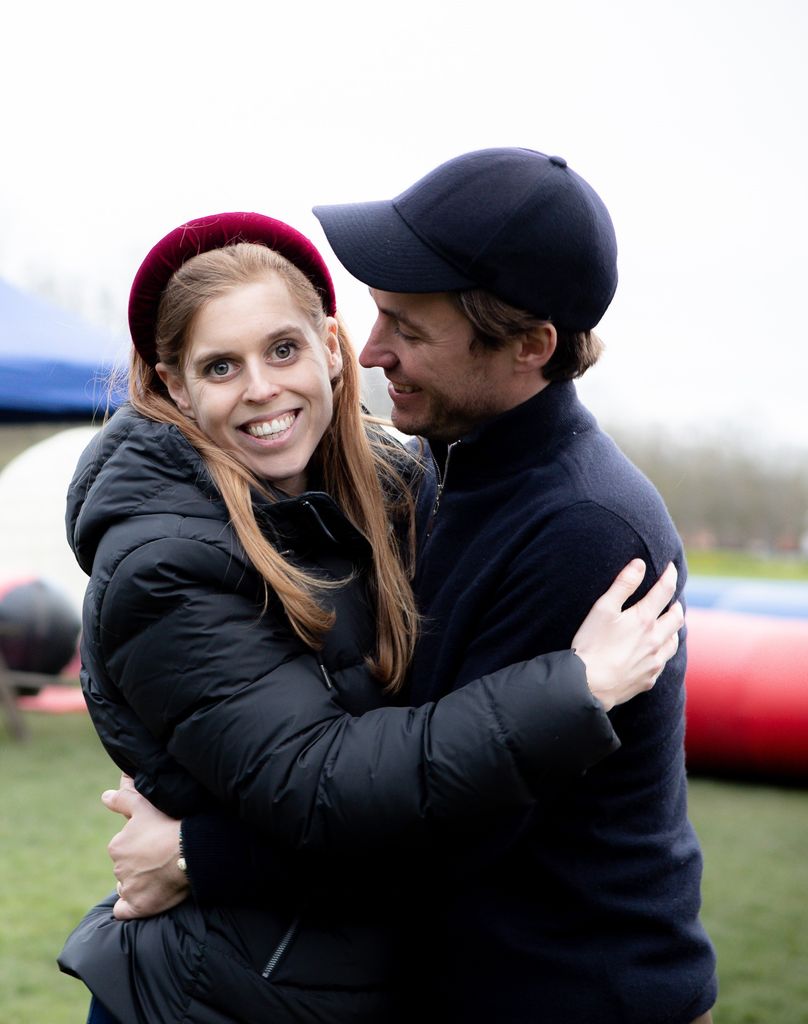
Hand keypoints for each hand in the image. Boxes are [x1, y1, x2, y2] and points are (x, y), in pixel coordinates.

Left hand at [102, 774, 188, 920]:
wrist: (192, 849)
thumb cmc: (169, 823)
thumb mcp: (144, 806)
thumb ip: (123, 799)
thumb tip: (105, 796)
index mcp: (117, 846)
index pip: (122, 849)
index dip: (139, 846)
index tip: (155, 843)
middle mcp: (118, 868)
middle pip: (126, 868)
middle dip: (139, 864)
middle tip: (161, 858)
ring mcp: (128, 889)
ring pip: (127, 887)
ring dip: (138, 883)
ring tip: (160, 875)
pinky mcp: (139, 906)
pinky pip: (125, 911)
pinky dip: (131, 906)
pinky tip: (143, 898)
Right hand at [572, 560, 682, 711]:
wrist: (590, 685)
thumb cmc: (592, 644)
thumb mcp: (603, 609)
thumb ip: (623, 585)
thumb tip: (639, 564)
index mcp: (644, 619)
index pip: (664, 591)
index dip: (669, 576)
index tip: (671, 568)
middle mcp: (656, 640)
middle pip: (677, 617)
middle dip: (676, 604)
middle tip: (671, 599)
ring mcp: (654, 661)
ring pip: (674, 641)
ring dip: (673, 629)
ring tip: (667, 624)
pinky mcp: (648, 679)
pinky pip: (663, 663)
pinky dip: (662, 652)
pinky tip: (654, 652)